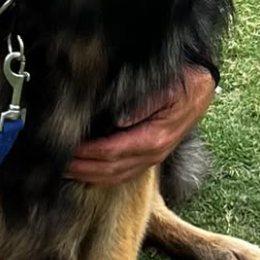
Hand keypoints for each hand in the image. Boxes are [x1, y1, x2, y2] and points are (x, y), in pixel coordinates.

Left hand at [65, 64, 216, 185]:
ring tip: (66, 169)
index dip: (87, 153)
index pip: (112, 152)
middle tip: (58, 164)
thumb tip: (118, 121)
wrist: (201, 87)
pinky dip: (102, 175)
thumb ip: (142, 105)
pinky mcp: (150, 155)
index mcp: (154, 138)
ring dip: (89, 175)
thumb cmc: (183, 83)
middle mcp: (153, 153)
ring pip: (116, 176)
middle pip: (111, 170)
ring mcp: (152, 158)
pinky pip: (124, 172)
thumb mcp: (166, 88)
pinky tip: (86, 170)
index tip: (66, 149)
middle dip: (82, 168)